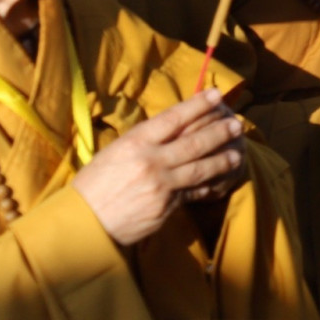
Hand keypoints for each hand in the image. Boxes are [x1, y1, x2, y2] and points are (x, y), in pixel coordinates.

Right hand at [71, 88, 245, 245]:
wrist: (82, 225)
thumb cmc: (95, 185)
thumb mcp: (114, 153)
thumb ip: (143, 141)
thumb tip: (172, 127)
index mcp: (134, 142)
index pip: (173, 117)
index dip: (198, 104)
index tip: (215, 94)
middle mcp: (150, 161)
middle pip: (195, 142)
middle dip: (219, 131)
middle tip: (237, 124)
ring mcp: (160, 185)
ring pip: (201, 168)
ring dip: (222, 159)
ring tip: (237, 153)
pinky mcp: (166, 207)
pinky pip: (193, 192)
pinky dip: (209, 185)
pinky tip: (219, 180)